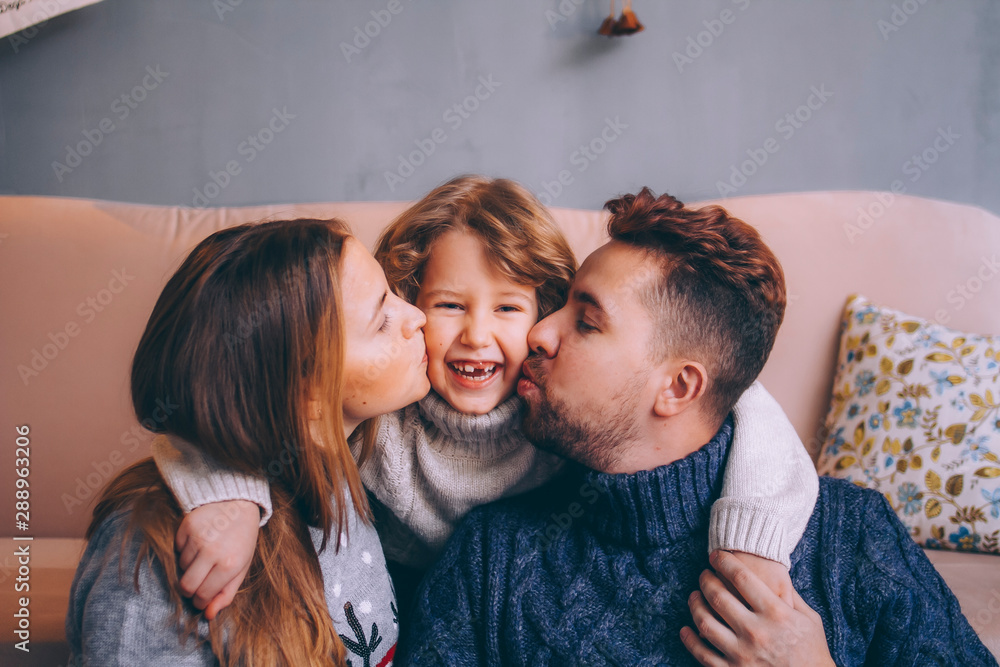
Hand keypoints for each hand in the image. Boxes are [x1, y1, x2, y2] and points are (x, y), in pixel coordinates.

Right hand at [176, 500, 259, 619]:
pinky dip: (185, 549)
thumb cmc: (242, 538)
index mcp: (230, 565)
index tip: (203, 597)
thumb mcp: (242, 567)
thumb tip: (208, 615)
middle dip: (190, 590)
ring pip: (181, 567)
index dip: (201, 600)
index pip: (202, 596)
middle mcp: (212, 551)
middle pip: (186, 586)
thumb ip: (226, 594)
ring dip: (191, 565)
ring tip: (205, 554)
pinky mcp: (187, 525)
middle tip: (198, 582)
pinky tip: (199, 540)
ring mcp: (198, 537)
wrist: (239, 503)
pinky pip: (177, 548)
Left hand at [680, 550, 833, 665]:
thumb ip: (790, 595)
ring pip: (705, 623)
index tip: (716, 556)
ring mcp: (743, 654)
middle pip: (718, 596)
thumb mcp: (809, 618)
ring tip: (694, 597)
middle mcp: (756, 631)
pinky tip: (687, 630)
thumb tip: (773, 572)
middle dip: (706, 580)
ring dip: (695, 605)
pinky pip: (704, 654)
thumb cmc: (813, 651)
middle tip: (704, 575)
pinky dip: (691, 640)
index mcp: (776, 613)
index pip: (741, 577)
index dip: (724, 561)